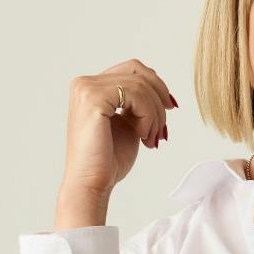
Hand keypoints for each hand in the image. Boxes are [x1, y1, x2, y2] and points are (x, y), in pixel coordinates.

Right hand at [55, 59, 177, 228]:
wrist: (91, 184)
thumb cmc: (108, 160)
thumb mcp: (128, 123)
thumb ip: (137, 103)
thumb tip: (162, 90)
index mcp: (90, 87)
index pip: (132, 69)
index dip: (156, 85)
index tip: (169, 109)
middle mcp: (84, 84)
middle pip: (138, 71)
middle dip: (158, 98)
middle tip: (161, 128)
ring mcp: (86, 90)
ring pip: (140, 84)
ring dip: (154, 113)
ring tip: (151, 137)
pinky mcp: (93, 99)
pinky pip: (136, 94)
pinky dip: (147, 115)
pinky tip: (143, 135)